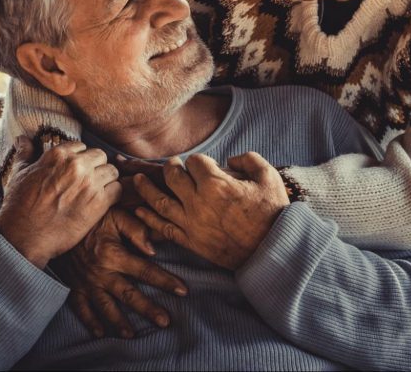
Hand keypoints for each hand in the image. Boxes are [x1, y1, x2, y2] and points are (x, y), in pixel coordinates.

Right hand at [0, 137, 121, 268]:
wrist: (24, 236)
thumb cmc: (19, 205)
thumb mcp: (19, 174)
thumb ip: (25, 153)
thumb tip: (22, 138)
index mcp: (59, 155)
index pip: (82, 146)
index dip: (79, 158)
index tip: (75, 171)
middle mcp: (77, 165)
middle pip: (100, 156)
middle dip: (95, 166)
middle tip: (87, 181)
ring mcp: (89, 183)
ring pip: (112, 171)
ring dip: (106, 180)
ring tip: (95, 191)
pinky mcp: (99, 202)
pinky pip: (117, 189)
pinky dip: (112, 195)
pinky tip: (101, 202)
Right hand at [53, 208, 187, 338]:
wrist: (60, 222)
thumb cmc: (93, 218)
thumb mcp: (115, 215)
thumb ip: (136, 229)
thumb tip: (153, 250)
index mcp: (114, 254)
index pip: (145, 270)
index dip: (165, 280)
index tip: (182, 290)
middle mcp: (101, 273)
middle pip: (129, 295)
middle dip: (148, 309)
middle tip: (165, 321)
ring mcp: (87, 282)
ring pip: (106, 306)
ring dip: (119, 322)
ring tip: (132, 334)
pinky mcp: (74, 286)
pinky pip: (81, 308)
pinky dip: (90, 321)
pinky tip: (101, 333)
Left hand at [133, 152, 288, 269]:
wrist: (273, 251)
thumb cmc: (272, 212)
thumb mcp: (268, 176)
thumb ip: (248, 159)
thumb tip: (229, 160)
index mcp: (216, 184)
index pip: (195, 162)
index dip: (200, 161)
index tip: (206, 165)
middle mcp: (199, 203)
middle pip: (172, 177)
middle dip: (171, 167)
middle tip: (172, 165)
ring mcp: (192, 223)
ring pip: (159, 201)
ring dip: (146, 188)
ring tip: (137, 179)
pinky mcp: (190, 241)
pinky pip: (163, 228)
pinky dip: (149, 218)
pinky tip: (140, 210)